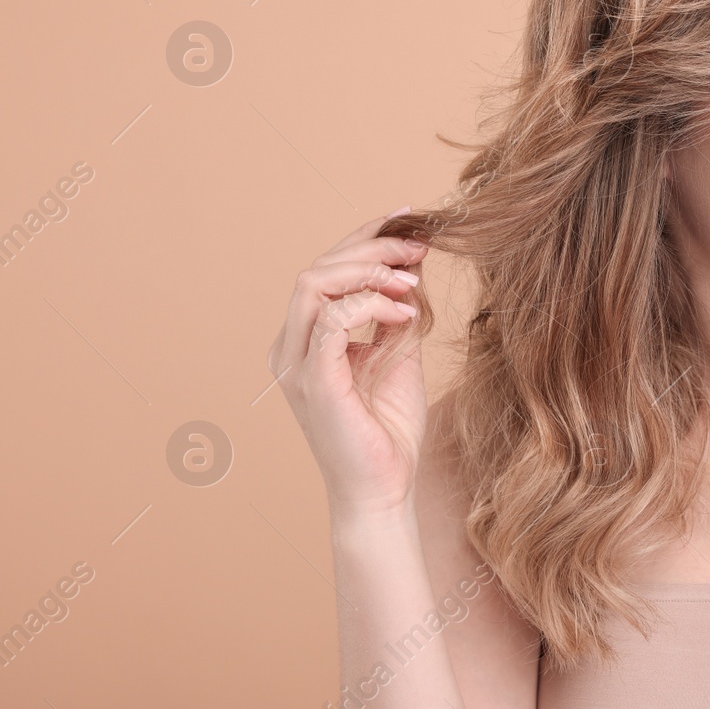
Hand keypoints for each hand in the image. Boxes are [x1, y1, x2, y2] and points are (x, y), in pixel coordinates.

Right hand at [267, 208, 430, 517]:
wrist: (385, 488)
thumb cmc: (389, 429)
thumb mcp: (399, 352)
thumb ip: (397, 309)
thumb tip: (412, 262)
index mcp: (307, 338)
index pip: (327, 269)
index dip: (366, 238)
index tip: (410, 220)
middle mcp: (291, 346)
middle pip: (319, 267)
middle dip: (372, 247)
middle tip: (419, 248)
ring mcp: (296, 363)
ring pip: (315, 283)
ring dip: (369, 270)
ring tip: (412, 280)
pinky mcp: (313, 380)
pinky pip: (331, 319)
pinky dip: (370, 303)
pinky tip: (405, 311)